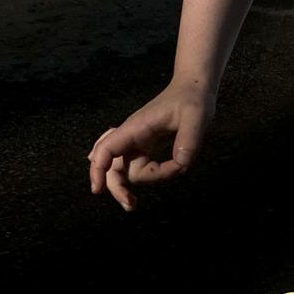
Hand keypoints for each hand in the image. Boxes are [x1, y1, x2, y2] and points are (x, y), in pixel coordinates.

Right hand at [86, 81, 210, 211]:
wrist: (193, 88)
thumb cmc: (192, 99)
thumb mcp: (196, 117)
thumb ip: (189, 141)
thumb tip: (181, 165)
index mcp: (136, 127)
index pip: (107, 148)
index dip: (98, 169)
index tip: (97, 189)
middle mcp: (132, 136)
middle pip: (112, 166)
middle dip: (117, 187)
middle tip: (132, 204)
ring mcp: (137, 143)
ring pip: (128, 170)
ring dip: (148, 178)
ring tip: (176, 170)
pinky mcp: (146, 147)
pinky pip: (138, 167)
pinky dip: (147, 175)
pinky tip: (150, 179)